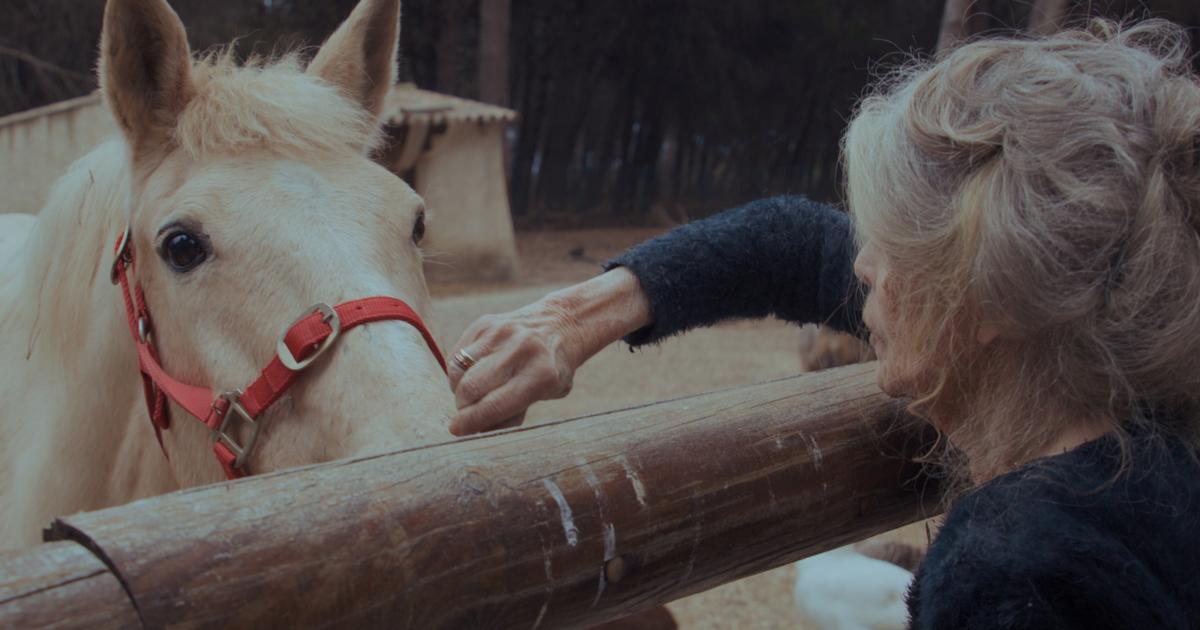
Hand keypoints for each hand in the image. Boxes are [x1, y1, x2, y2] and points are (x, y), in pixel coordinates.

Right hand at [447, 298, 579, 435]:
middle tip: (468, 413)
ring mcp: (499, 332)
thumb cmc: (552, 369)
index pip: (494, 405)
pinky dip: (459, 371)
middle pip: (470, 388)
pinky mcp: (483, 323)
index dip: (470, 422)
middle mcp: (519, 349)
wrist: (560, 323)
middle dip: (463, 408)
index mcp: (541, 374)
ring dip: (459, 389)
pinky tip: (474, 373)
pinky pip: (457, 355)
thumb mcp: (546, 395)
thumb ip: (514, 414)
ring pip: (457, 371)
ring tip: (473, 393)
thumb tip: (476, 429)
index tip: (458, 430)